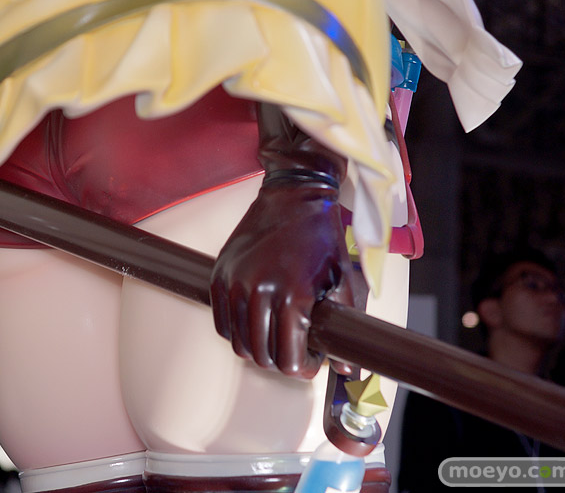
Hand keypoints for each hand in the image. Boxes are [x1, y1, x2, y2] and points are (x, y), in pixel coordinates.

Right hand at [210, 180, 354, 378]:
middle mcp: (259, 291)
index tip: (310, 359)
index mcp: (293, 295)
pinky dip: (238, 332)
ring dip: (260, 348)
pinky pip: (222, 324)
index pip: (288, 361)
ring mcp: (234, 284)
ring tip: (277, 334)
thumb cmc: (320, 235)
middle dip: (282, 361)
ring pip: (239, 345)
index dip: (303, 368)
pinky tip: (257, 322)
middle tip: (296, 348)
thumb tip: (345, 367)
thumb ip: (345, 325)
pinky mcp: (219, 277)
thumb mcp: (343, 279)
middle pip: (262, 357)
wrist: (292, 196)